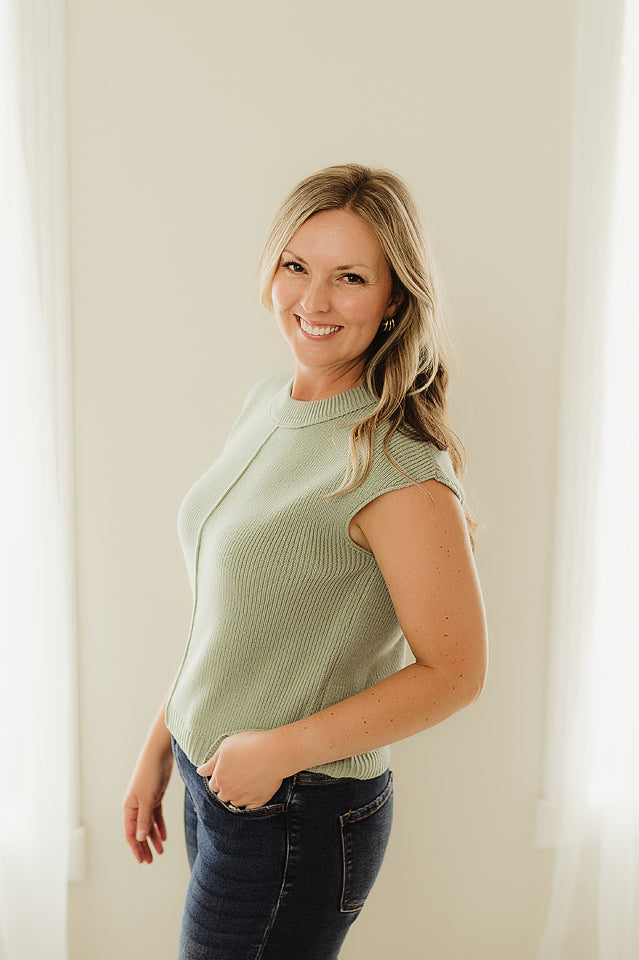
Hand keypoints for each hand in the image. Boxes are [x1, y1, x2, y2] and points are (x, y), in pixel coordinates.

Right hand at [123, 744, 172, 863]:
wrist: (159, 754)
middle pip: (139, 831)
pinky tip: (164, 836)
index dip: (136, 848)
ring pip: (148, 825)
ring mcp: (146, 801)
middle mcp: (136, 806)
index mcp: (129, 808)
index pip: (131, 833)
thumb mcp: (147, 799)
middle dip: (144, 847)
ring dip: (153, 838)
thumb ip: (144, 819)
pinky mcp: (155, 796)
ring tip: (160, 851)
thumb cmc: (149, 774)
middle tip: (150, 861)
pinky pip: (156, 816)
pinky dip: (159, 826)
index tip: (141, 861)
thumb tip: (140, 838)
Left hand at [196, 730, 283, 808]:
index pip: (213, 785)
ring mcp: (243, 798)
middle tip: (238, 776)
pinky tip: (253, 795)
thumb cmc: (249, 745)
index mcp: (219, 779)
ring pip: (235, 803)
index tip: (228, 771)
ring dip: (237, 797)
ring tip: (247, 783)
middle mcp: (229, 792)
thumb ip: (211, 762)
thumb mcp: (226, 747)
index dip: (219, 778)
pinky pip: (249, 810)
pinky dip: (249, 804)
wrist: (273, 752)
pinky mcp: (258, 802)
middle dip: (227, 789)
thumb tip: (200, 771)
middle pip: (223, 796)